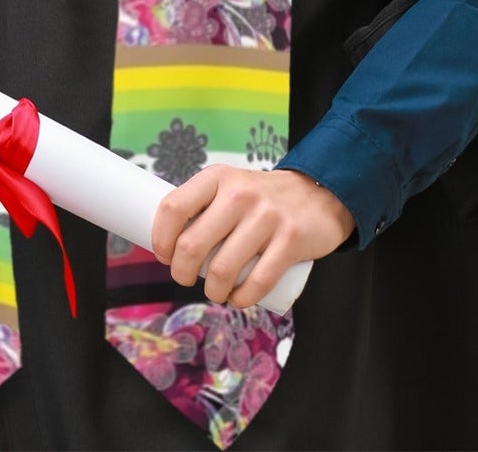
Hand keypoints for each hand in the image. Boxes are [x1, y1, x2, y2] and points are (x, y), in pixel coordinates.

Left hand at [149, 166, 354, 309]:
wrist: (317, 194)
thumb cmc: (261, 198)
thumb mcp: (229, 186)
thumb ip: (203, 205)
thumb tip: (170, 241)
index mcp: (217, 178)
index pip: (173, 207)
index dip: (160, 238)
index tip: (163, 255)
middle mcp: (238, 194)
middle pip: (192, 244)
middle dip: (181, 272)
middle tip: (184, 278)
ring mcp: (266, 217)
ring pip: (222, 269)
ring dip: (212, 291)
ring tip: (214, 292)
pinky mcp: (290, 240)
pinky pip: (258, 282)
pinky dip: (242, 299)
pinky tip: (237, 299)